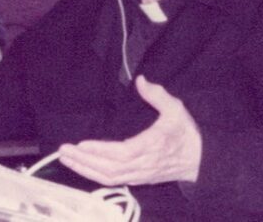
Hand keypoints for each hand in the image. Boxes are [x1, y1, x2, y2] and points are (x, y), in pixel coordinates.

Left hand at [58, 76, 201, 185]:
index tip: (82, 144)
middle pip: (109, 168)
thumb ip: (157, 94)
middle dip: (84, 161)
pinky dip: (95, 177)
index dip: (101, 151)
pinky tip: (83, 169)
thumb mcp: (176, 108)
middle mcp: (143, 164)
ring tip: (66, 160)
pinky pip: (113, 182)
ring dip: (85, 170)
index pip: (122, 152)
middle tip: (63, 151)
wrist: (200, 160)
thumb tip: (141, 80)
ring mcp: (140, 175)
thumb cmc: (186, 132)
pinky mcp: (138, 180)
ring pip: (109, 178)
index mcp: (151, 146)